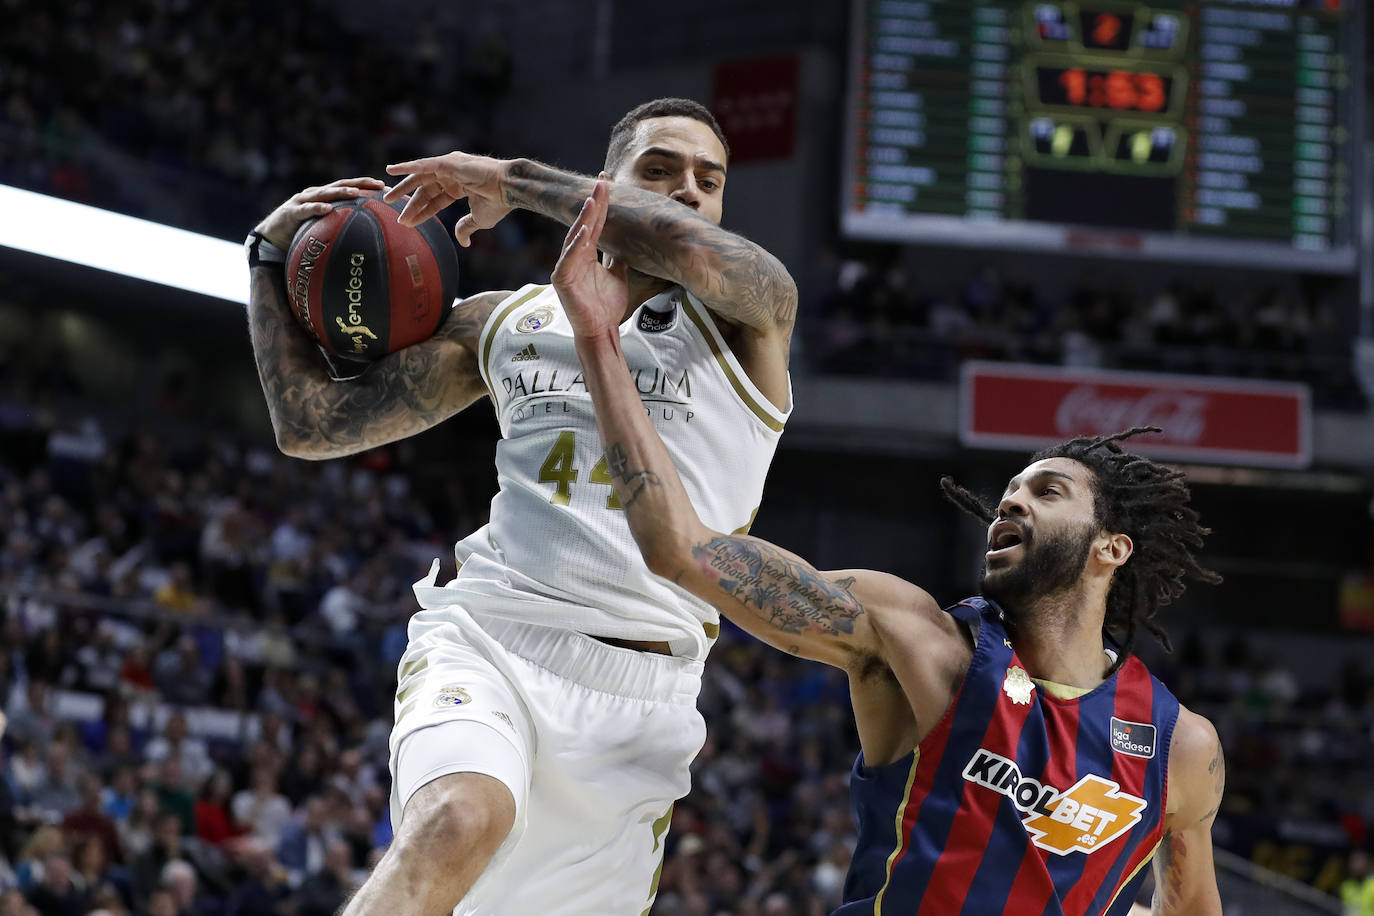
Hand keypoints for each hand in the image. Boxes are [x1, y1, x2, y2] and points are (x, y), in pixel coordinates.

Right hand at [253, 178, 384, 248]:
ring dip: (341, 192)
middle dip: (360, 183)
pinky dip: (317, 208)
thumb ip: (340, 231)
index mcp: (324, 198)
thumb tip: (367, 247)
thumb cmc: (300, 235)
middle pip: (341, 185)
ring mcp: (302, 201)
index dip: (367, 186)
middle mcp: (315, 195)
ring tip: (356, 193)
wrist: (270, 239)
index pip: (349, 188)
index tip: (387, 188)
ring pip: (325, 193)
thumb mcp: (323, 231)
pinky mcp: (291, 212)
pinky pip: (306, 210)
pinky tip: (328, 209)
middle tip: (379, 185)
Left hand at [384, 151, 512, 245]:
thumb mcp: (478, 219)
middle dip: (408, 200)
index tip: (408, 222)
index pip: (435, 200)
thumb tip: (463, 242)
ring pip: (420, 177)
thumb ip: (466, 227)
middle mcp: (452, 174)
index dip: (422, 212)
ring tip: (387, 196)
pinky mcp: (447, 162)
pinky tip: (391, 170)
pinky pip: (422, 164)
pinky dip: (406, 167)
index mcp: (460, 186)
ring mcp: (449, 166)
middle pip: (424, 188)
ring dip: (402, 186)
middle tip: (391, 208)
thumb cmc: (498, 202)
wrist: (508, 189)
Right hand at [551, 177, 626, 339]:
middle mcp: (575, 256)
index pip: (596, 223)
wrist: (601, 329)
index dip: (601, 203)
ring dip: (584, 220)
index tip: (606, 182)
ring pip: (575, 238)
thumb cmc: (607, 305)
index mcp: (587, 254)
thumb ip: (617, 257)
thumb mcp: (618, 275)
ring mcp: (566, 267)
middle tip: (602, 182)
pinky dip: (576, 246)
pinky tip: (584, 233)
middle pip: (586, 225)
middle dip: (594, 203)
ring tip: (593, 202)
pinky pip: (568, 260)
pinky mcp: (562, 280)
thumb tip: (628, 242)